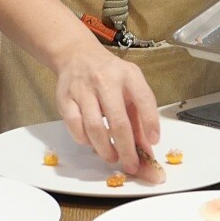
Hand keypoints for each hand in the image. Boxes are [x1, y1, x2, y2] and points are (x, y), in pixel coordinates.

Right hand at [53, 40, 159, 174]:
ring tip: (112, 157)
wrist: (77, 55)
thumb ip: (140, 116)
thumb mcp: (130, 87)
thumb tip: (147, 149)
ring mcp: (83, 89)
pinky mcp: (65, 98)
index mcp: (128, 75)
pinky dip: (85, 140)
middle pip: (118, 121)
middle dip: (126, 149)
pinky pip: (75, 127)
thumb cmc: (109, 75)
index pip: (144, 99)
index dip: (150, 123)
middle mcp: (106, 80)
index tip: (154, 142)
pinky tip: (92, 142)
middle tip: (131, 165)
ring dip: (105, 149)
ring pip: (94, 127)